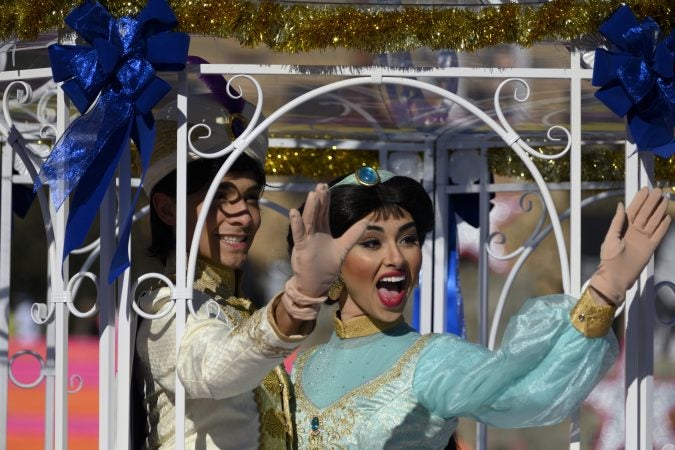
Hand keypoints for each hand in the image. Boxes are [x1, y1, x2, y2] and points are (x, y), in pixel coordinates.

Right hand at [280, 184, 366, 319]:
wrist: (316, 284)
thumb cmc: (326, 267)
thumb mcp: (343, 248)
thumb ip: (353, 234)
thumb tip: (367, 221)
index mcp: (322, 231)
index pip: (324, 212)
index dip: (325, 200)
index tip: (326, 187)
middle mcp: (313, 233)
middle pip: (316, 212)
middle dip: (319, 200)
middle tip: (321, 186)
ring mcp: (307, 239)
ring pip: (308, 220)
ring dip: (310, 207)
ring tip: (312, 194)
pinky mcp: (301, 248)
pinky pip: (299, 234)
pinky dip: (296, 223)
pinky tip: (294, 212)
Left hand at [590, 187, 670, 305]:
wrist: (616, 277)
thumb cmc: (609, 258)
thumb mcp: (611, 238)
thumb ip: (617, 222)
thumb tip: (621, 205)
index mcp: (623, 228)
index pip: (633, 210)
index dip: (639, 200)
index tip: (645, 189)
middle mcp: (634, 231)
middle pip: (645, 213)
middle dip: (651, 202)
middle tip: (658, 190)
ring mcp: (643, 239)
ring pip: (653, 222)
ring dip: (659, 211)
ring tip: (664, 200)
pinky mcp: (650, 247)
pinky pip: (658, 235)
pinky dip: (663, 227)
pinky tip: (667, 217)